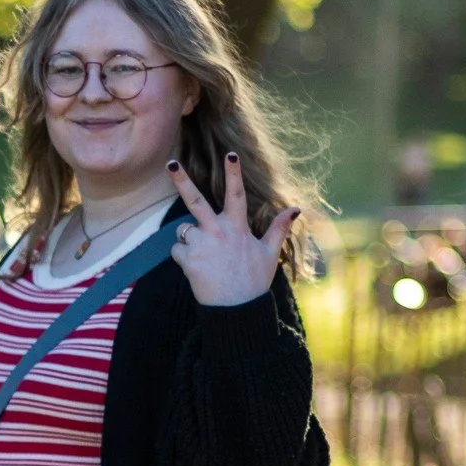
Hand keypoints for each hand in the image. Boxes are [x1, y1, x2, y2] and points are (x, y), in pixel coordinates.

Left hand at [165, 153, 298, 305]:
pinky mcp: (187, 260)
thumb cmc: (253, 282)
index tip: (230, 154)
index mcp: (237, 228)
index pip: (236, 194)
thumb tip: (296, 208)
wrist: (236, 311)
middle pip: (195, 200)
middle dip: (182, 181)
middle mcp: (217, 232)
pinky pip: (177, 250)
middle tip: (170, 164)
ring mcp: (201, 245)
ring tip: (206, 256)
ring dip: (189, 238)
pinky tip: (198, 268)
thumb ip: (278, 228)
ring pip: (183, 229)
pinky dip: (183, 256)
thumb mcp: (269, 254)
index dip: (234, 173)